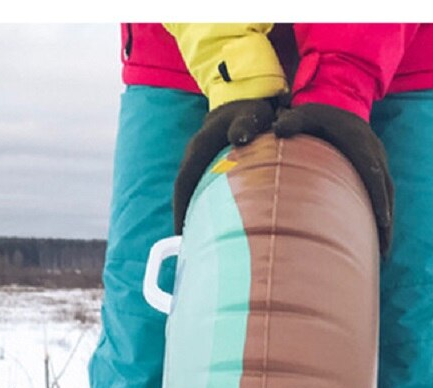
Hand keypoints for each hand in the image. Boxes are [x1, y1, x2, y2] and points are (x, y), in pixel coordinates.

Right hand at [173, 96, 283, 232]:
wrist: (246, 97)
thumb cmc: (251, 111)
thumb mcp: (252, 115)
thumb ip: (246, 125)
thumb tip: (239, 138)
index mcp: (200, 148)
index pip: (184, 183)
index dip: (180, 209)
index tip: (180, 233)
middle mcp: (194, 155)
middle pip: (184, 191)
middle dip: (183, 217)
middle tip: (190, 245)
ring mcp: (200, 159)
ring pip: (191, 190)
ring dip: (191, 213)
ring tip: (198, 240)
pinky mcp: (208, 164)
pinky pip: (200, 187)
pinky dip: (202, 205)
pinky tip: (211, 223)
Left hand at [273, 103, 393, 254]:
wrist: (338, 106)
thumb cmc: (319, 116)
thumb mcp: (304, 115)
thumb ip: (291, 122)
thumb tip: (277, 129)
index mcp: (360, 144)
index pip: (373, 174)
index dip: (379, 199)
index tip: (383, 222)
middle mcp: (375, 154)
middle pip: (386, 191)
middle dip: (386, 221)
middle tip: (384, 251)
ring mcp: (378, 162)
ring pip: (388, 196)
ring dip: (387, 224)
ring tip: (383, 254)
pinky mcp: (376, 169)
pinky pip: (383, 195)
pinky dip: (382, 216)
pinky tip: (376, 238)